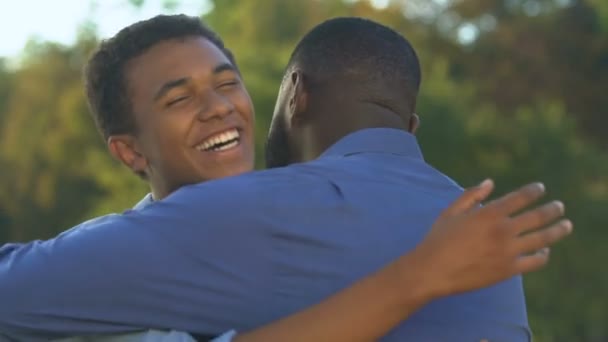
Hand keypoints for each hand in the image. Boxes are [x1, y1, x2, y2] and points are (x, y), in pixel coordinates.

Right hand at [412, 179, 571, 297]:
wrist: (432, 270)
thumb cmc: (438, 239)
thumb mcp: (451, 212)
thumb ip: (472, 195)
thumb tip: (490, 182)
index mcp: (489, 213)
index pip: (521, 197)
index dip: (534, 191)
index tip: (540, 188)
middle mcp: (503, 230)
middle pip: (538, 216)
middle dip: (552, 209)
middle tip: (559, 206)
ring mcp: (508, 251)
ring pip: (543, 238)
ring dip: (558, 230)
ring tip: (566, 225)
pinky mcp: (509, 270)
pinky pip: (535, 261)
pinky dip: (543, 255)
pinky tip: (544, 250)